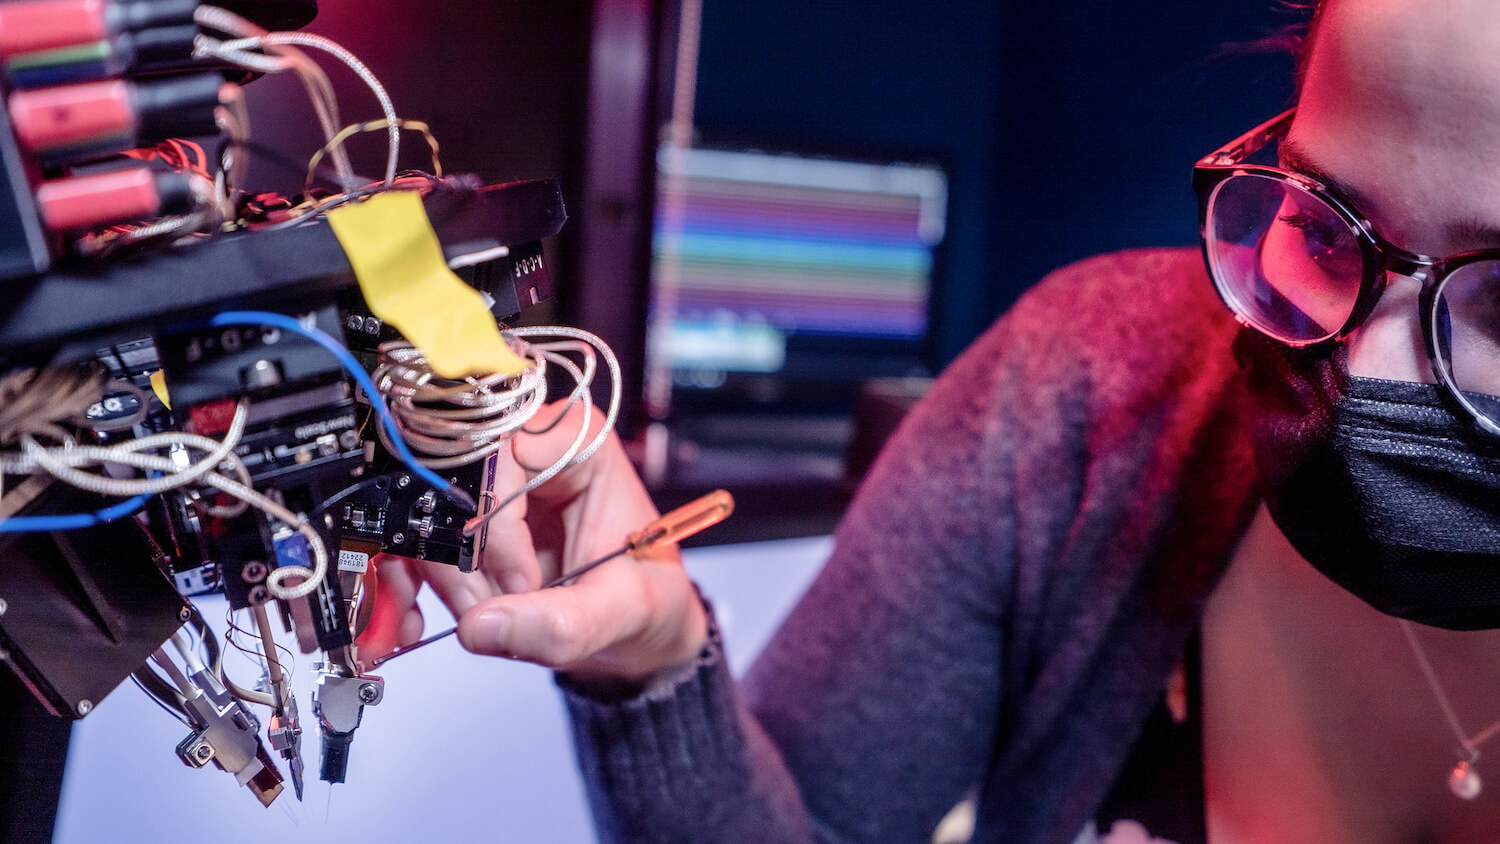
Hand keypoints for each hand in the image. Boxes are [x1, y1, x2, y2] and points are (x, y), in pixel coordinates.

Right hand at [357, 400, 706, 685]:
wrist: (642, 625)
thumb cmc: (649, 598)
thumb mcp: (625, 612)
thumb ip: (564, 623)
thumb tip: (481, 626)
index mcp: (580, 443)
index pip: (505, 454)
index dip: (500, 525)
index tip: (523, 584)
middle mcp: (530, 451)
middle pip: (454, 480)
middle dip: (460, 558)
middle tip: (486, 613)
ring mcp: (493, 484)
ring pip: (426, 511)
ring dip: (438, 577)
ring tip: (481, 621)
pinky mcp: (468, 519)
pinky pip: (417, 539)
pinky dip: (417, 584)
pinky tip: (444, 621)